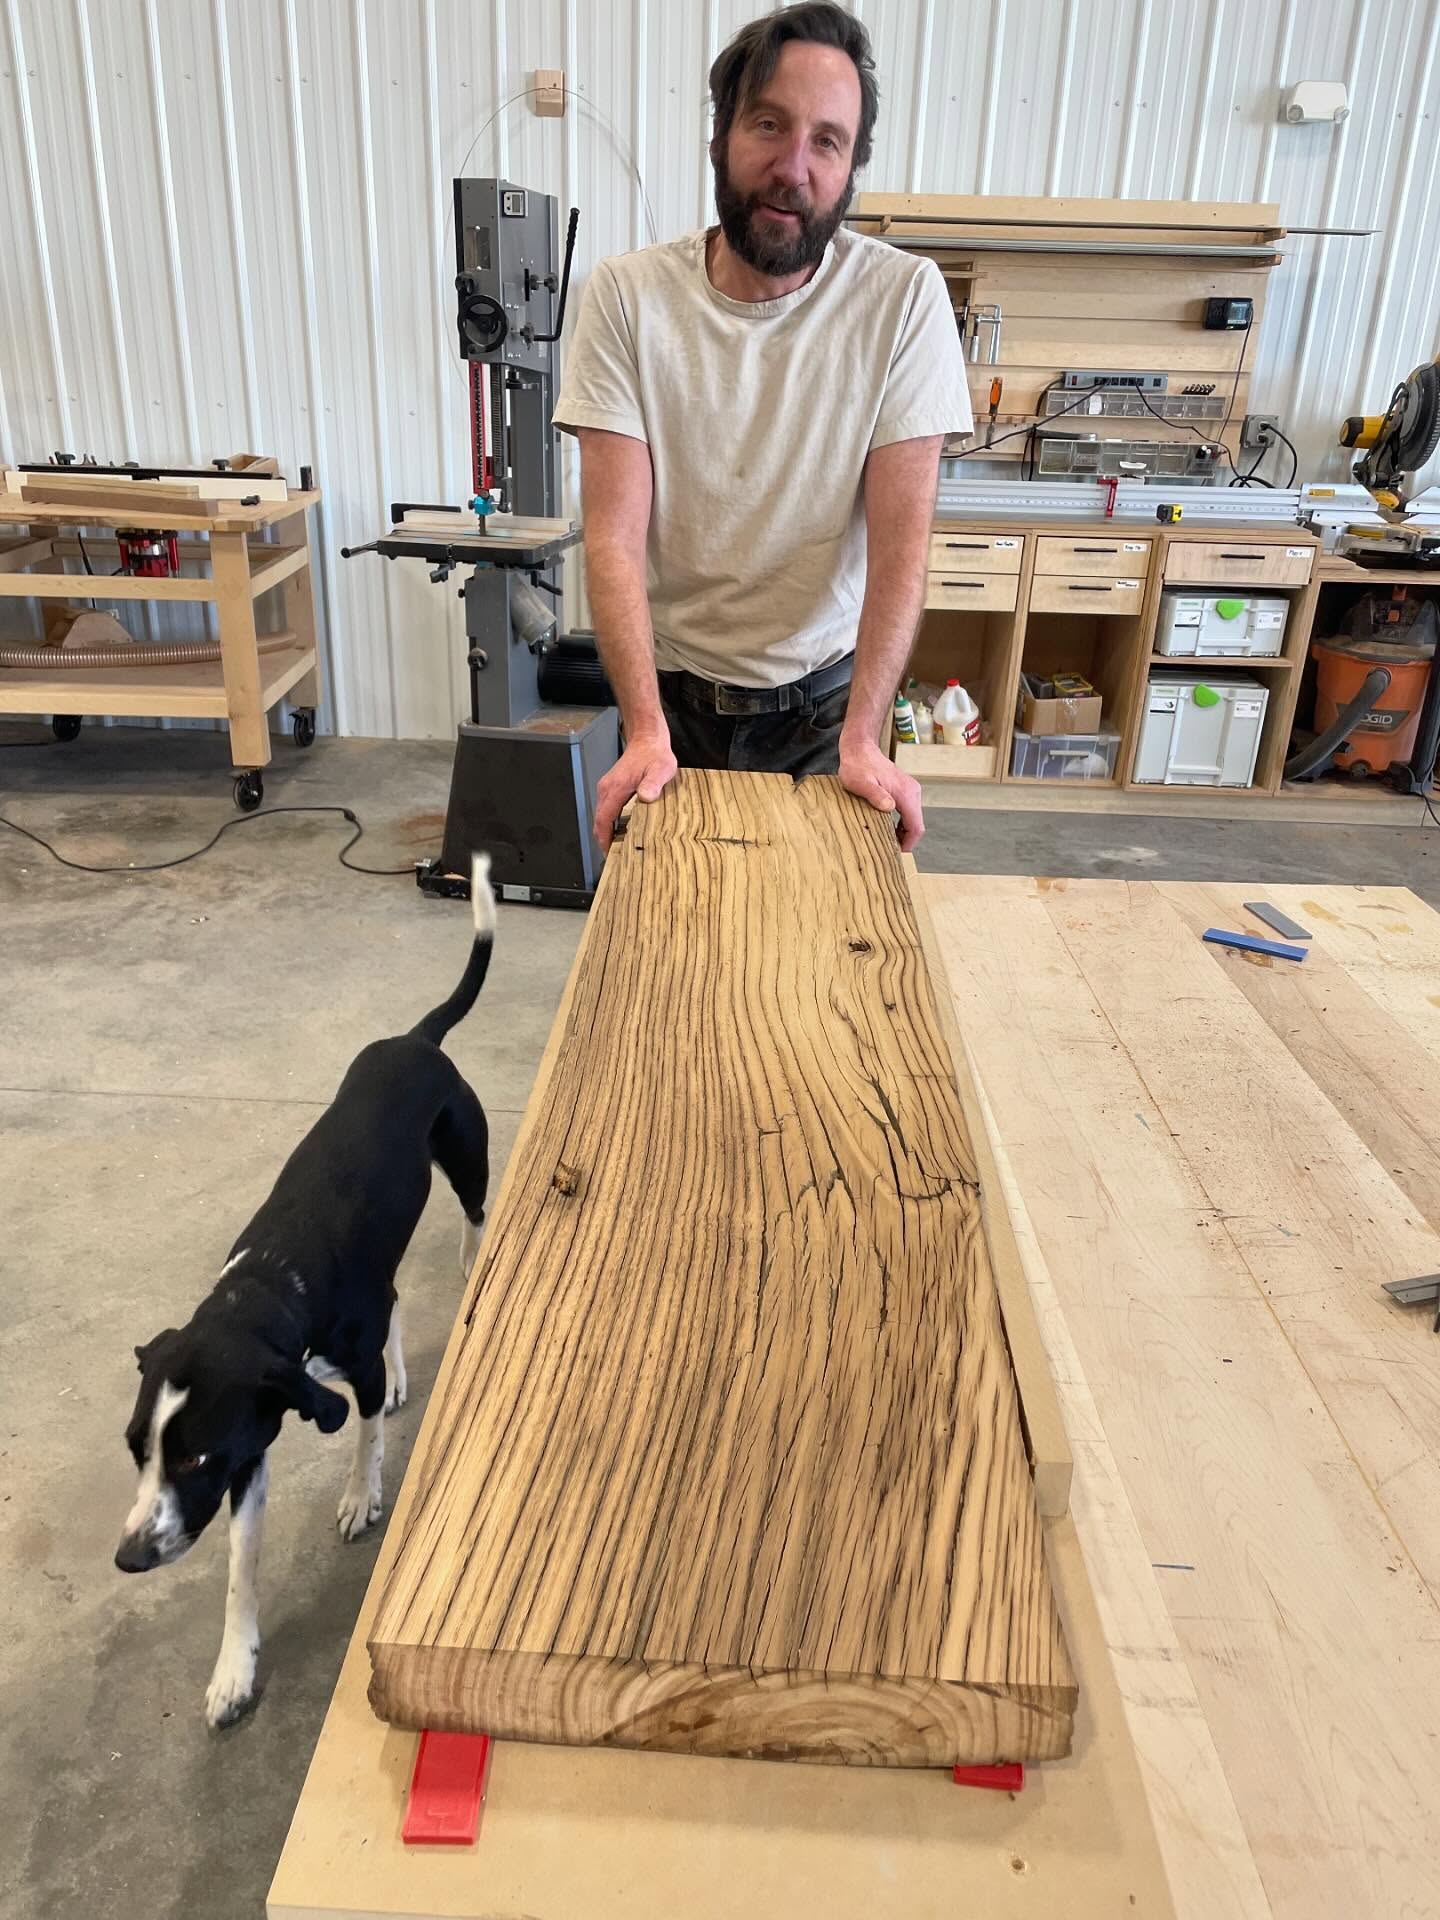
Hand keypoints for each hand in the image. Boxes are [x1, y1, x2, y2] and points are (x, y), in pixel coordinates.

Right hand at [594, 729, 677, 851]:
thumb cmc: (655, 754)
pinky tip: (623, 832)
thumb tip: (645, 797)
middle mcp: (607, 789)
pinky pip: (607, 810)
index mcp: (615, 788)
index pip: (603, 820)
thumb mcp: (661, 769)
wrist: (647, 739)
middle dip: (605, 841)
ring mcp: (607, 788)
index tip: (610, 855)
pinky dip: (611, 823)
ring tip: (621, 849)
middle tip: (618, 859)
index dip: (604, 840)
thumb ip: (653, 783)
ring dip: (608, 832)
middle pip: (599, 821)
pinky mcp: (612, 788)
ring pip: (602, 816)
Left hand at [838, 734, 924, 850]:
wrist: (861, 749)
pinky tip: (888, 828)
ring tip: (886, 841)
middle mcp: (912, 792)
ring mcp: (910, 790)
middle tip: (888, 850)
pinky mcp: (905, 790)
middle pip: (916, 824)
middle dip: (905, 840)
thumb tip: (890, 807)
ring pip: (913, 819)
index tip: (896, 853)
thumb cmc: (858, 766)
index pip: (916, 827)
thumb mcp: (861, 783)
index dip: (909, 843)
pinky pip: (908, 812)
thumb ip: (875, 795)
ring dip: (903, 832)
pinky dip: (901, 823)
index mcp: (905, 793)